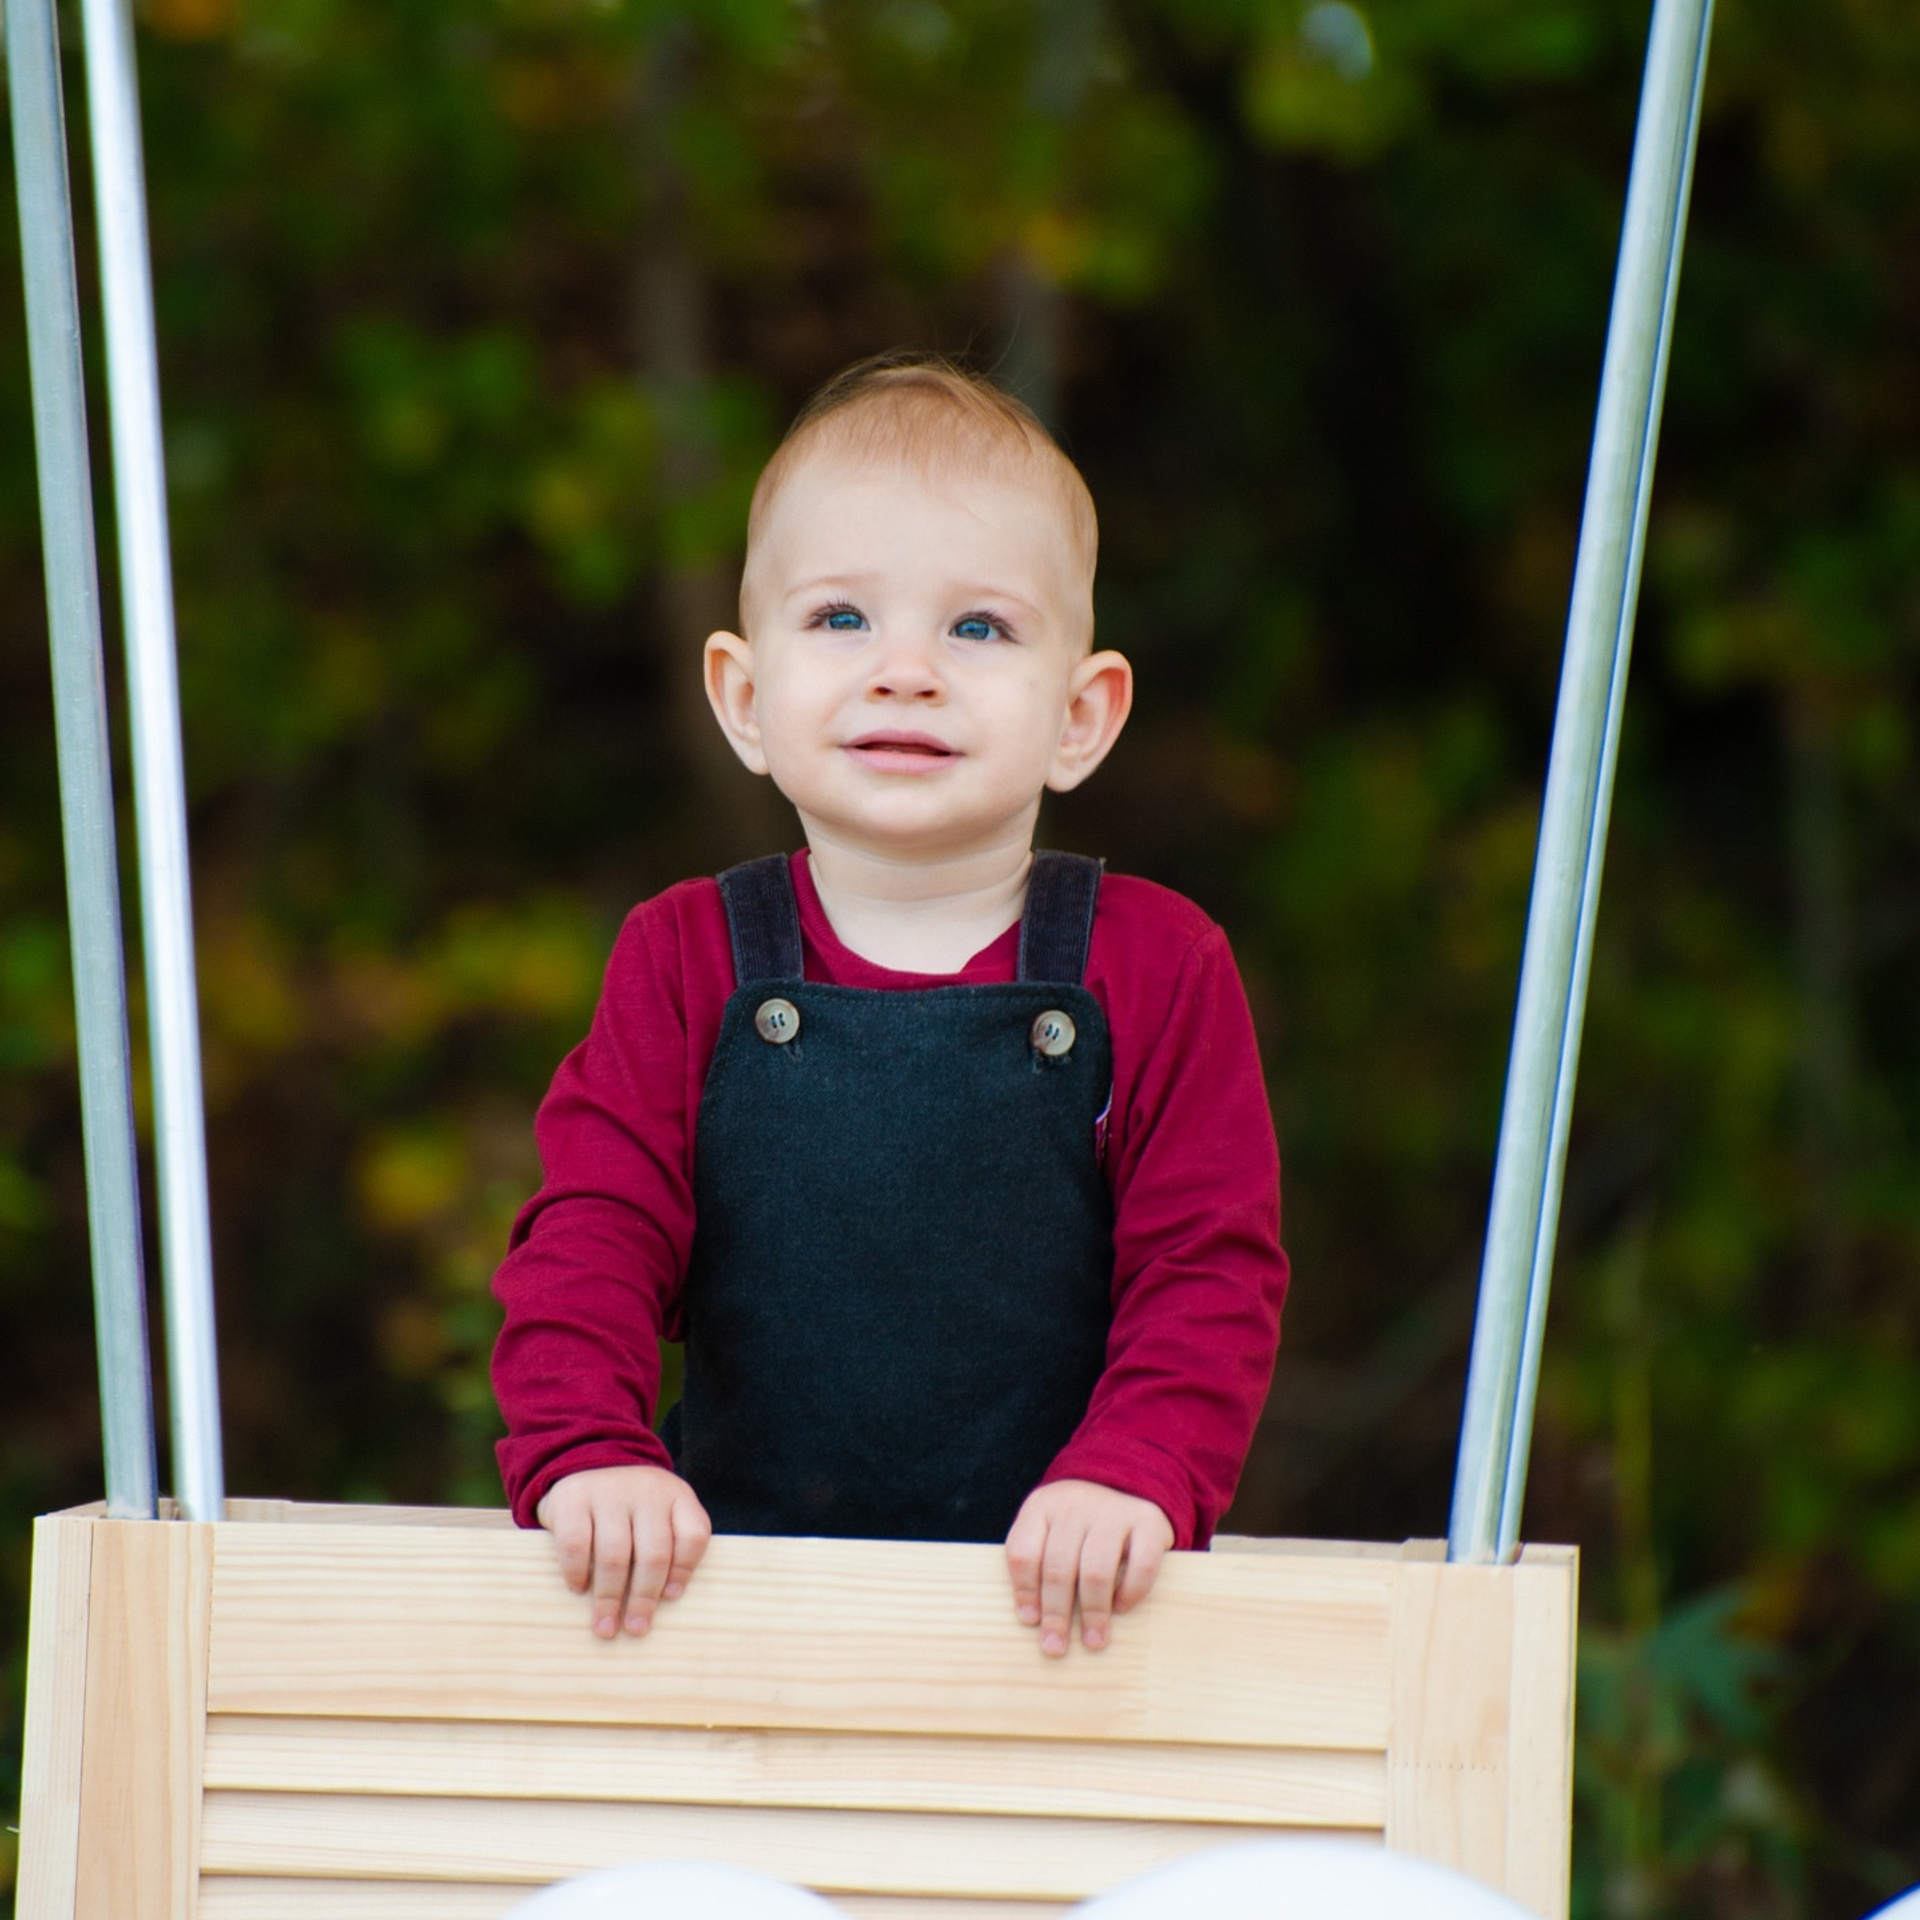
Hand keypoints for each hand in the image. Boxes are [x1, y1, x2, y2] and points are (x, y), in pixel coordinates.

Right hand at [536, 1464, 711, 1639]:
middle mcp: (647, 1490)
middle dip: (644, 1598)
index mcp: (677, 1496)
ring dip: (610, 1597)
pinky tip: (579, 1589)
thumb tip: (665, 1604)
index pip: (693, 1535)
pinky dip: (577, 1572)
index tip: (671, 1598)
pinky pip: (576, 1544)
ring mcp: (610, 1492)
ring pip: (615, 1554)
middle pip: (654, 1553)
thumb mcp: (661, 1512)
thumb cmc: (632, 1506)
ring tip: (606, 1625)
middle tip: (636, 1628)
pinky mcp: (574, 1498)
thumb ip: (670, 1545)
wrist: (588, 1460)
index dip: (684, 1571)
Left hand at [1005, 1479, 1174, 1657]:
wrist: (1126, 1480)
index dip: (1024, 1590)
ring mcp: (1113, 1511)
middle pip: (1058, 1567)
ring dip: (1093, 1611)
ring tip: (1093, 1640)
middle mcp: (1074, 1505)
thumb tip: (1033, 1620)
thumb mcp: (1048, 1527)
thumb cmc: (1077, 1523)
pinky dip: (1131, 1593)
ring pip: (1096, 1570)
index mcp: (1042, 1506)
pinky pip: (1141, 1566)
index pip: (1024, 1552)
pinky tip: (1121, 1608)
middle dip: (1056, 1614)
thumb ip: (1037, 1561)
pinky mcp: (1148, 1522)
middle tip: (1055, 1647)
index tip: (1030, 1621)